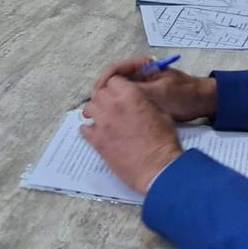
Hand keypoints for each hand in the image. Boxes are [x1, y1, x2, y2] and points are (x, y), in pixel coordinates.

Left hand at [80, 77, 182, 193]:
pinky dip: (88, 129)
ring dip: (95, 111)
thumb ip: (144, 102)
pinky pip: (84, 129)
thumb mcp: (160, 113)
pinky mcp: (97, 141)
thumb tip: (136, 101)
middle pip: (100, 92)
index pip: (114, 80)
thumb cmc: (163, 142)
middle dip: (105, 98)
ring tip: (102, 119)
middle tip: (111, 107)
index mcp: (130, 95)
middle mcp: (113, 105)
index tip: (119, 93)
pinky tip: (96, 132)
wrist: (158, 168)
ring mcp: (103, 123)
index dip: (116, 86)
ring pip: (89, 108)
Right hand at [91, 57, 216, 121]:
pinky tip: (113, 123)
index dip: (102, 82)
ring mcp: (140, 89)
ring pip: (117, 95)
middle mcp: (138, 76)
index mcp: (141, 67)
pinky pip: (126, 105)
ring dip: (108, 105)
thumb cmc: (184, 94)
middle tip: (93, 109)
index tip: (96, 95)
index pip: (114, 70)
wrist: (203, 103)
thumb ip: (137, 92)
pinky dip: (118, 111)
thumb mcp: (160, 93)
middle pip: (112, 83)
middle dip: (101, 95)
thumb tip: (113, 97)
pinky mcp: (144, 101)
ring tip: (99, 118)